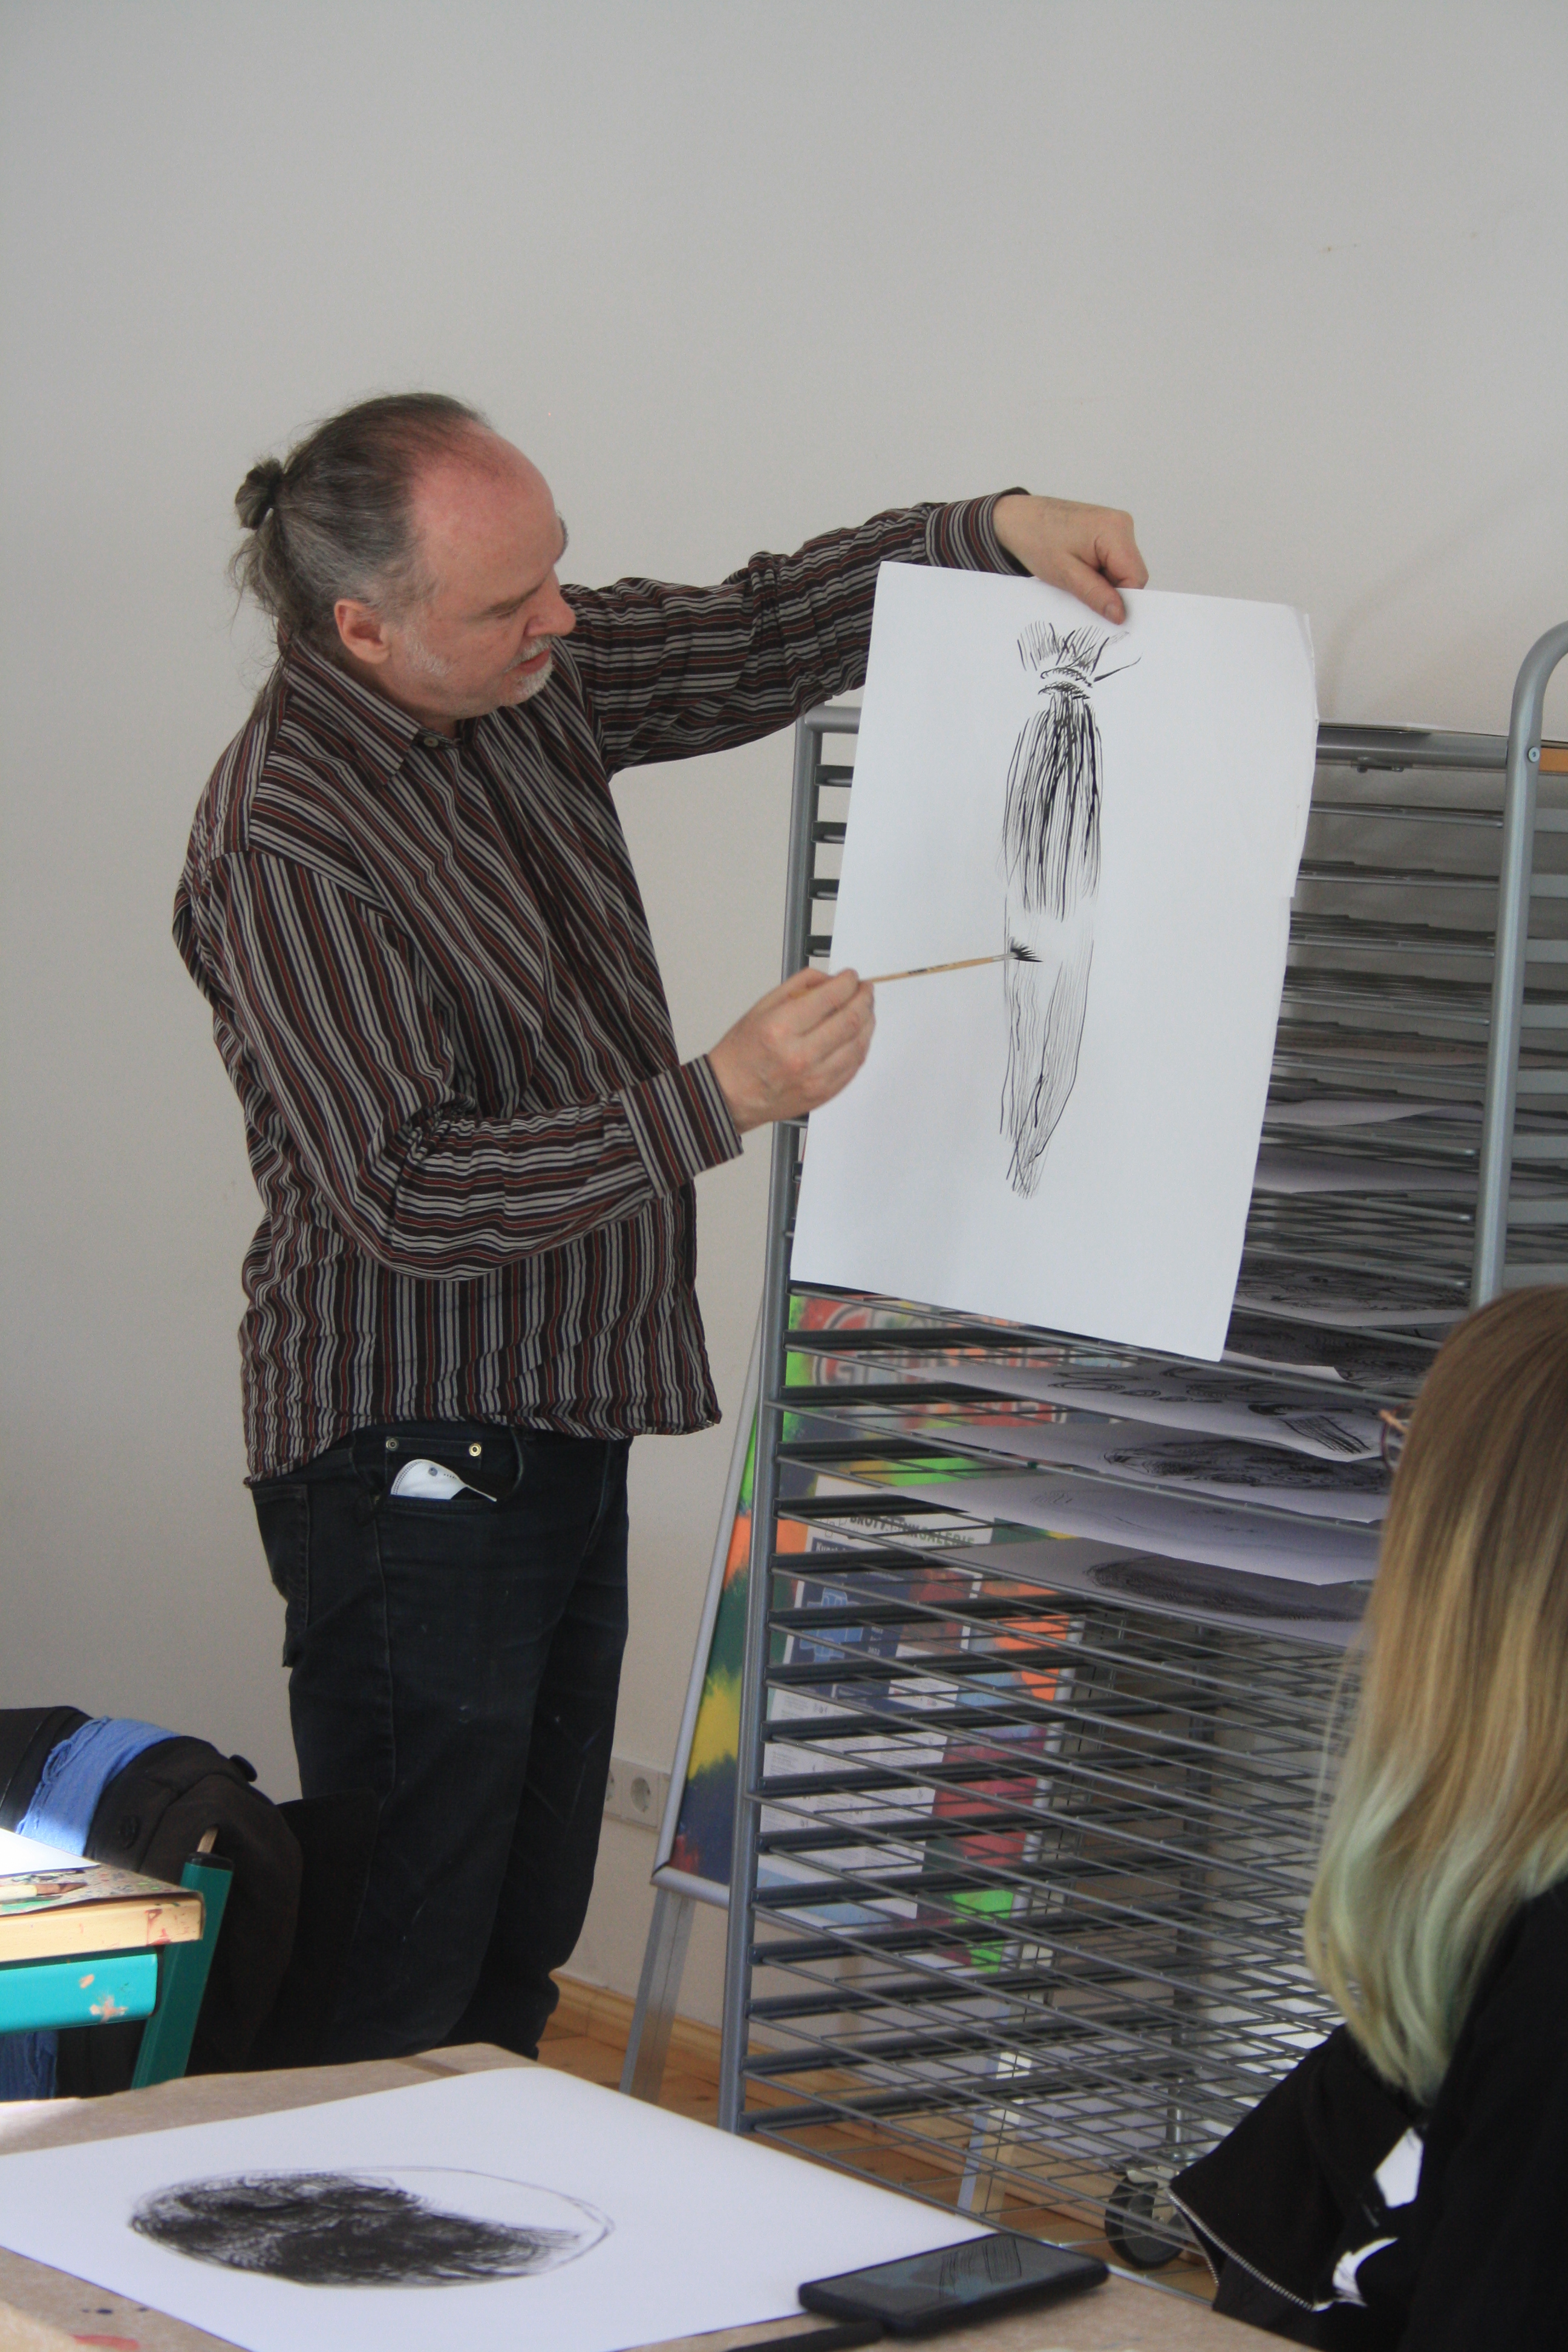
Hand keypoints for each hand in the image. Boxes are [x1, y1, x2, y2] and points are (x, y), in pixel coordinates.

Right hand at [708, 966, 874, 1133]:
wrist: (731, 1094)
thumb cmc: (742, 1053)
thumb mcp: (762, 1007)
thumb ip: (799, 986)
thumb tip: (830, 979)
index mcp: (782, 1028)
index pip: (831, 997)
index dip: (848, 982)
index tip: (851, 977)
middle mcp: (800, 1055)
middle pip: (851, 1020)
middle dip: (864, 998)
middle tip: (864, 990)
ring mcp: (815, 1078)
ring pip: (859, 1044)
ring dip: (868, 1021)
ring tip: (865, 1010)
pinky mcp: (824, 1093)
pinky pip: (855, 1066)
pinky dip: (861, 1045)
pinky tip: (858, 1034)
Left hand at [992, 494, 1148, 623]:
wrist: (1019, 519)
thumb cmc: (1037, 540)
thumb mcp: (1066, 575)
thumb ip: (1096, 595)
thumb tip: (1120, 615)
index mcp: (1115, 530)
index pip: (1136, 577)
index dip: (1122, 599)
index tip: (1102, 612)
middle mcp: (1122, 524)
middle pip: (1131, 573)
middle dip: (1111, 591)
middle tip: (1082, 592)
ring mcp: (1116, 526)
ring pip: (1122, 570)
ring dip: (1104, 582)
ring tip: (1077, 578)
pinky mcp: (1108, 532)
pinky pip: (1113, 562)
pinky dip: (1100, 573)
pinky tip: (1080, 570)